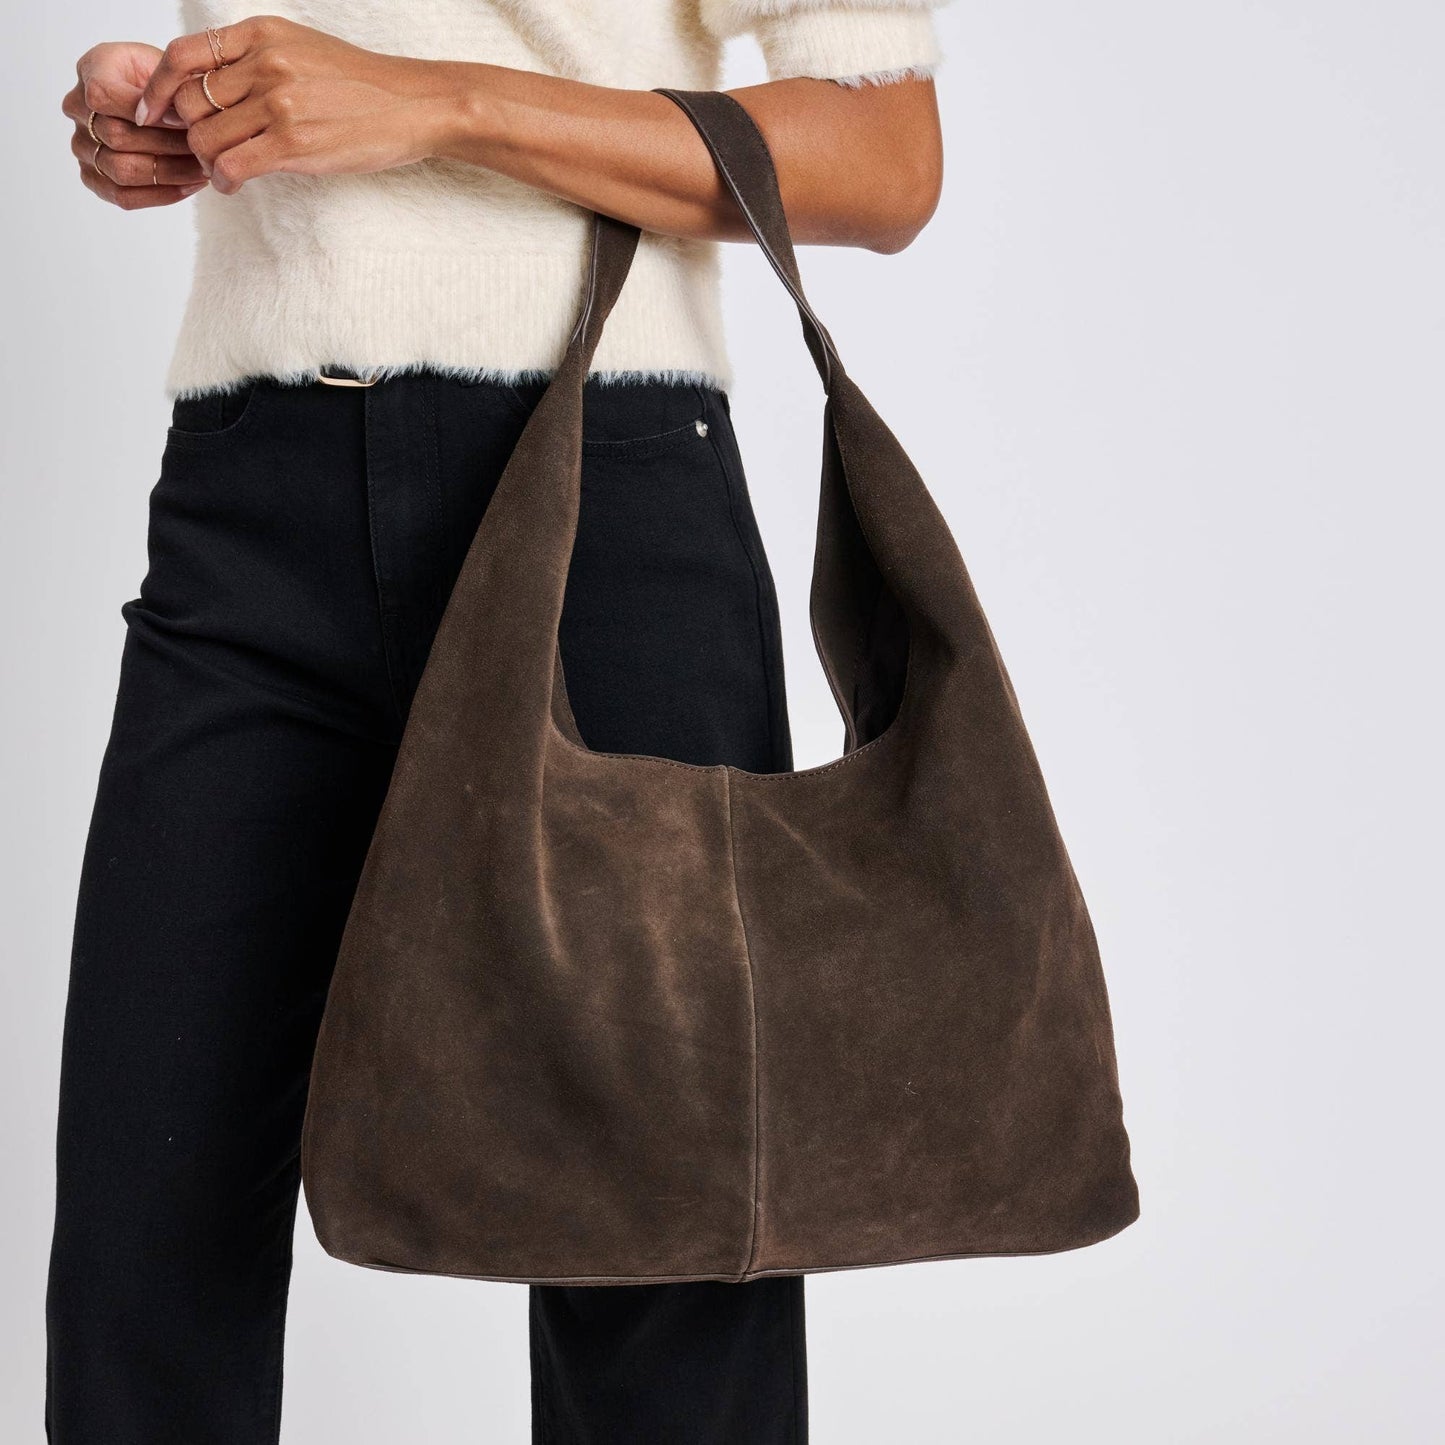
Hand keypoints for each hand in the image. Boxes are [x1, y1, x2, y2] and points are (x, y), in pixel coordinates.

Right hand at [62, 42, 208, 209]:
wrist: (162, 100)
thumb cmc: (168, 81)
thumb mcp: (170, 69)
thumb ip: (168, 88)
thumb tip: (181, 120)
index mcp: (91, 70)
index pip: (103, 95)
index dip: (145, 112)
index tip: (186, 121)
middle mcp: (77, 108)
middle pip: (116, 136)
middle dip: (167, 146)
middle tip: (203, 150)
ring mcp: (82, 146)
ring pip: (121, 170)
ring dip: (169, 173)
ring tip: (203, 169)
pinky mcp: (93, 178)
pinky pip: (124, 196)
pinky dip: (162, 194)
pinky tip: (191, 186)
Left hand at [137, 16, 453, 195]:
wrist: (413, 105)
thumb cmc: (362, 84)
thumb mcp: (302, 49)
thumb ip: (256, 58)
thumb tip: (209, 84)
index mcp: (261, 34)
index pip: (183, 56)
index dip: (157, 87)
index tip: (153, 110)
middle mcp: (264, 63)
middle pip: (191, 103)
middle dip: (189, 132)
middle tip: (204, 150)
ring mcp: (278, 103)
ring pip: (206, 138)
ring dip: (207, 161)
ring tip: (223, 170)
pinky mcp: (293, 143)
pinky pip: (232, 166)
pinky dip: (223, 181)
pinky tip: (232, 185)